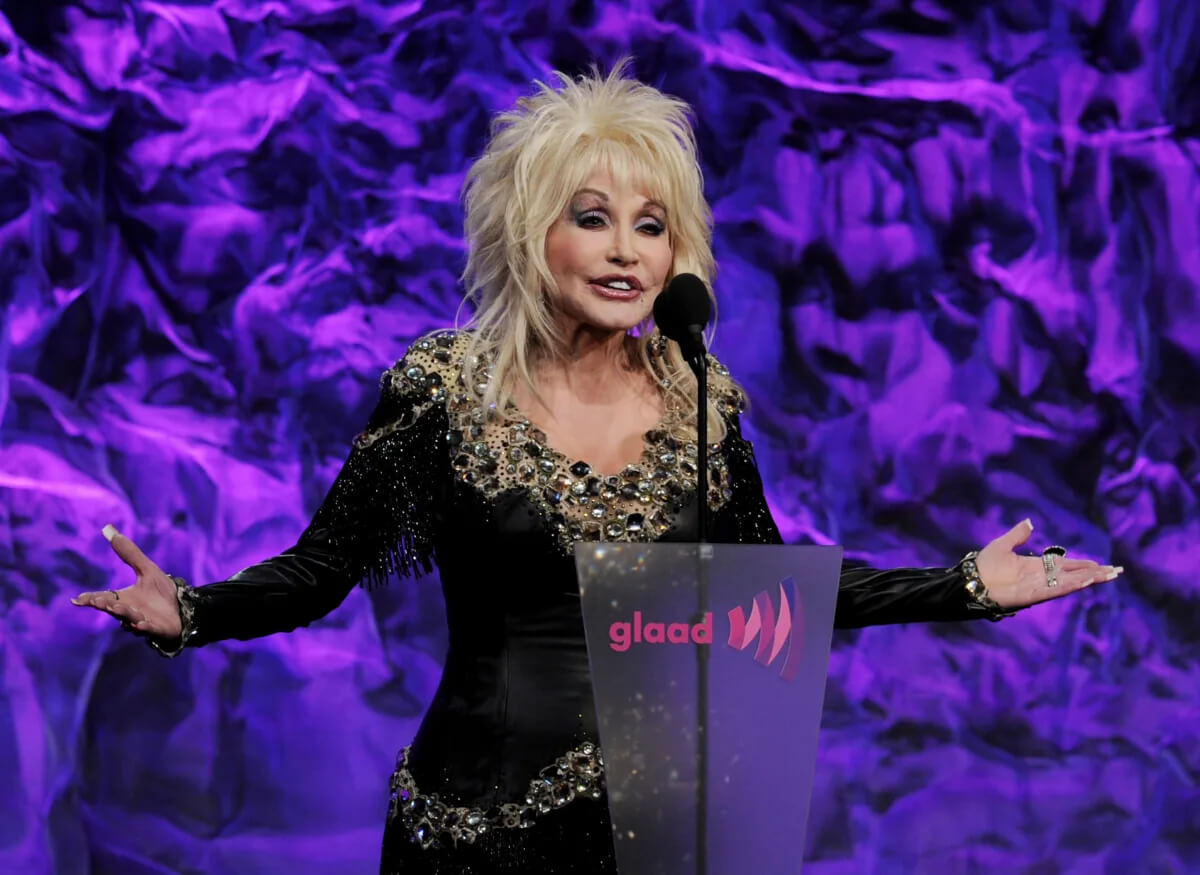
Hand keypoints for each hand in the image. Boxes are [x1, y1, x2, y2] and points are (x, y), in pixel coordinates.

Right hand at [72, 525, 182, 640]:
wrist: (185, 607)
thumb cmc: (162, 591)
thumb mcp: (147, 569)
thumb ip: (129, 553)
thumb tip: (108, 529)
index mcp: (124, 598)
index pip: (104, 598)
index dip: (90, 599)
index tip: (76, 600)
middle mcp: (130, 611)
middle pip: (114, 608)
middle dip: (106, 605)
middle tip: (97, 600)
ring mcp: (143, 621)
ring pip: (130, 618)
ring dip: (124, 613)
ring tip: (116, 607)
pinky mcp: (158, 628)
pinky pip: (149, 629)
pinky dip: (143, 627)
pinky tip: (139, 624)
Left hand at [974, 519, 1122, 608]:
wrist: (970, 581)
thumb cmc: (983, 565)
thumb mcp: (1003, 545)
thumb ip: (1018, 535)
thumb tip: (1029, 522)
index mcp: (1037, 566)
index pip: (1066, 566)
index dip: (1084, 565)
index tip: (1101, 565)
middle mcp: (1042, 577)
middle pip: (1074, 575)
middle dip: (1094, 573)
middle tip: (1116, 572)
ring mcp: (1040, 586)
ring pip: (1070, 583)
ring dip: (1089, 579)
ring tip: (1108, 576)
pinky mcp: (1034, 594)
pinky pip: (1056, 590)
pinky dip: (1071, 585)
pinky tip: (1086, 581)